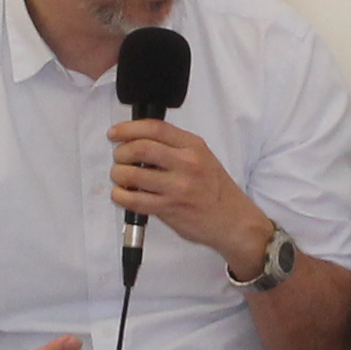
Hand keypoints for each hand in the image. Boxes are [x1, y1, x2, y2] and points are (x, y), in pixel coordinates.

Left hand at [109, 118, 273, 274]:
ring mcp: (178, 187)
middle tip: (119, 157)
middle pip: (140, 148)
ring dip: (119, 174)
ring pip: (133, 175)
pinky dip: (121, 196)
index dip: (129, 129)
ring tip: (120, 176)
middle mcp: (187, 164)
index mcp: (194, 147)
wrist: (234, 221)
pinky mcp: (170, 209)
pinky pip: (134, 201)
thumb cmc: (217, 190)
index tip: (116, 133)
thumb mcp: (203, 158)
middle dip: (121, 152)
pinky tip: (121, 194)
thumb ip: (176, 148)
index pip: (155, 128)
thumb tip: (139, 141)